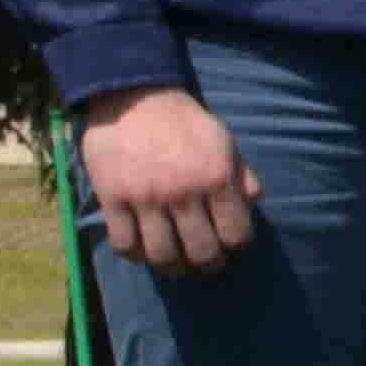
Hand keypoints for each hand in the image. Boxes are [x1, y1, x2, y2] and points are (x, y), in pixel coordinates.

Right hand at [77, 84, 260, 274]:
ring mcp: (145, 199)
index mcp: (216, 179)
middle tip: (207, 262)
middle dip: (209, 264)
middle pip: (201, 252)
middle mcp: (182, 194)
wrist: (134, 98)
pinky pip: (123, 243)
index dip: (237, 245)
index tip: (231, 243)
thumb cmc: (185, 122)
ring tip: (176, 264)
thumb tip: (254, 204)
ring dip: (172, 267)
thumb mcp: (224, 141)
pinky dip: (135, 255)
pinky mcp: (112, 199)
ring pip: (162, 255)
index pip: (236, 234)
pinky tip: (142, 250)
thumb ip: (241, 174)